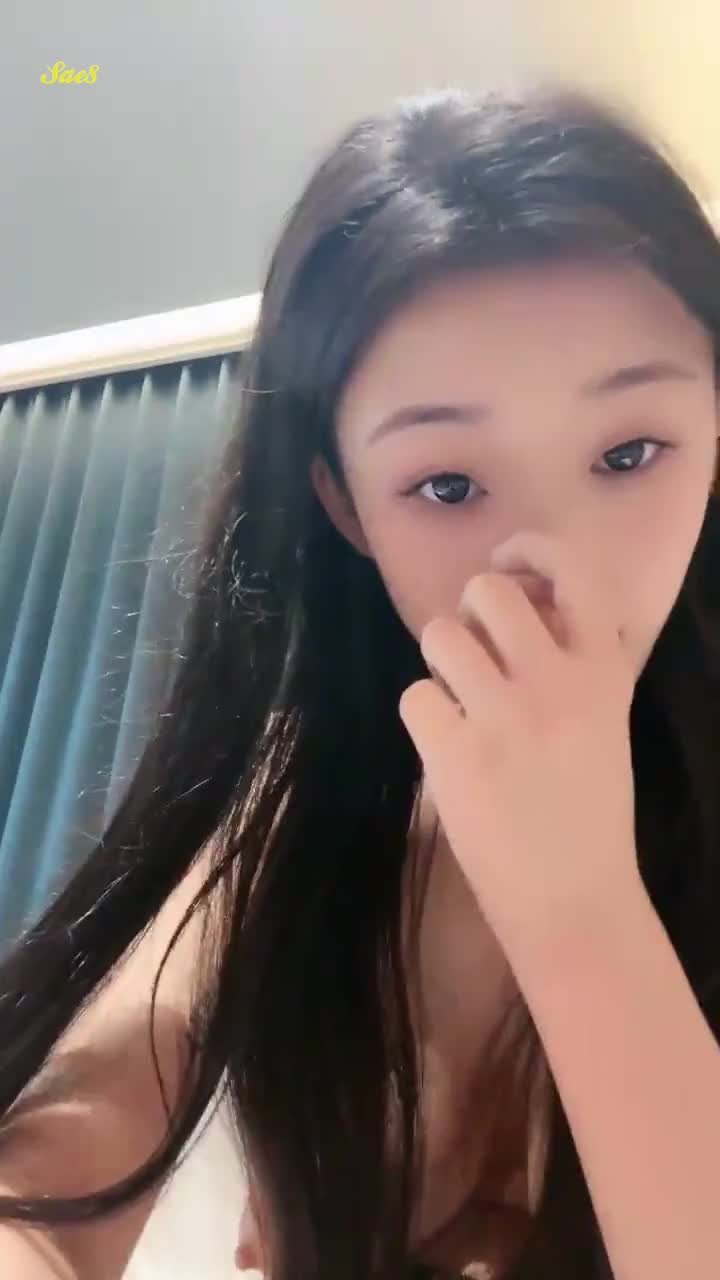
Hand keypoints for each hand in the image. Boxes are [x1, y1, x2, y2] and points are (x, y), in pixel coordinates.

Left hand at [398, 532, 640, 977]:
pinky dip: (424, 718)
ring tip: (458, 702)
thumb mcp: (605, 724)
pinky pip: (415, 696)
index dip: (531, 550)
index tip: (508, 559)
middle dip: (467, 612)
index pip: (573, 571)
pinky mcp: (458, 753)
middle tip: (473, 650)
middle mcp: (558, 682)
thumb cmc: (586, 814)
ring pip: (440, 635)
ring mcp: (506, 717)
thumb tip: (519, 604)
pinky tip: (448, 749)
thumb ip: (573, 664)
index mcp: (605, 673)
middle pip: (487, 590)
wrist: (575, 903)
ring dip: (440, 663)